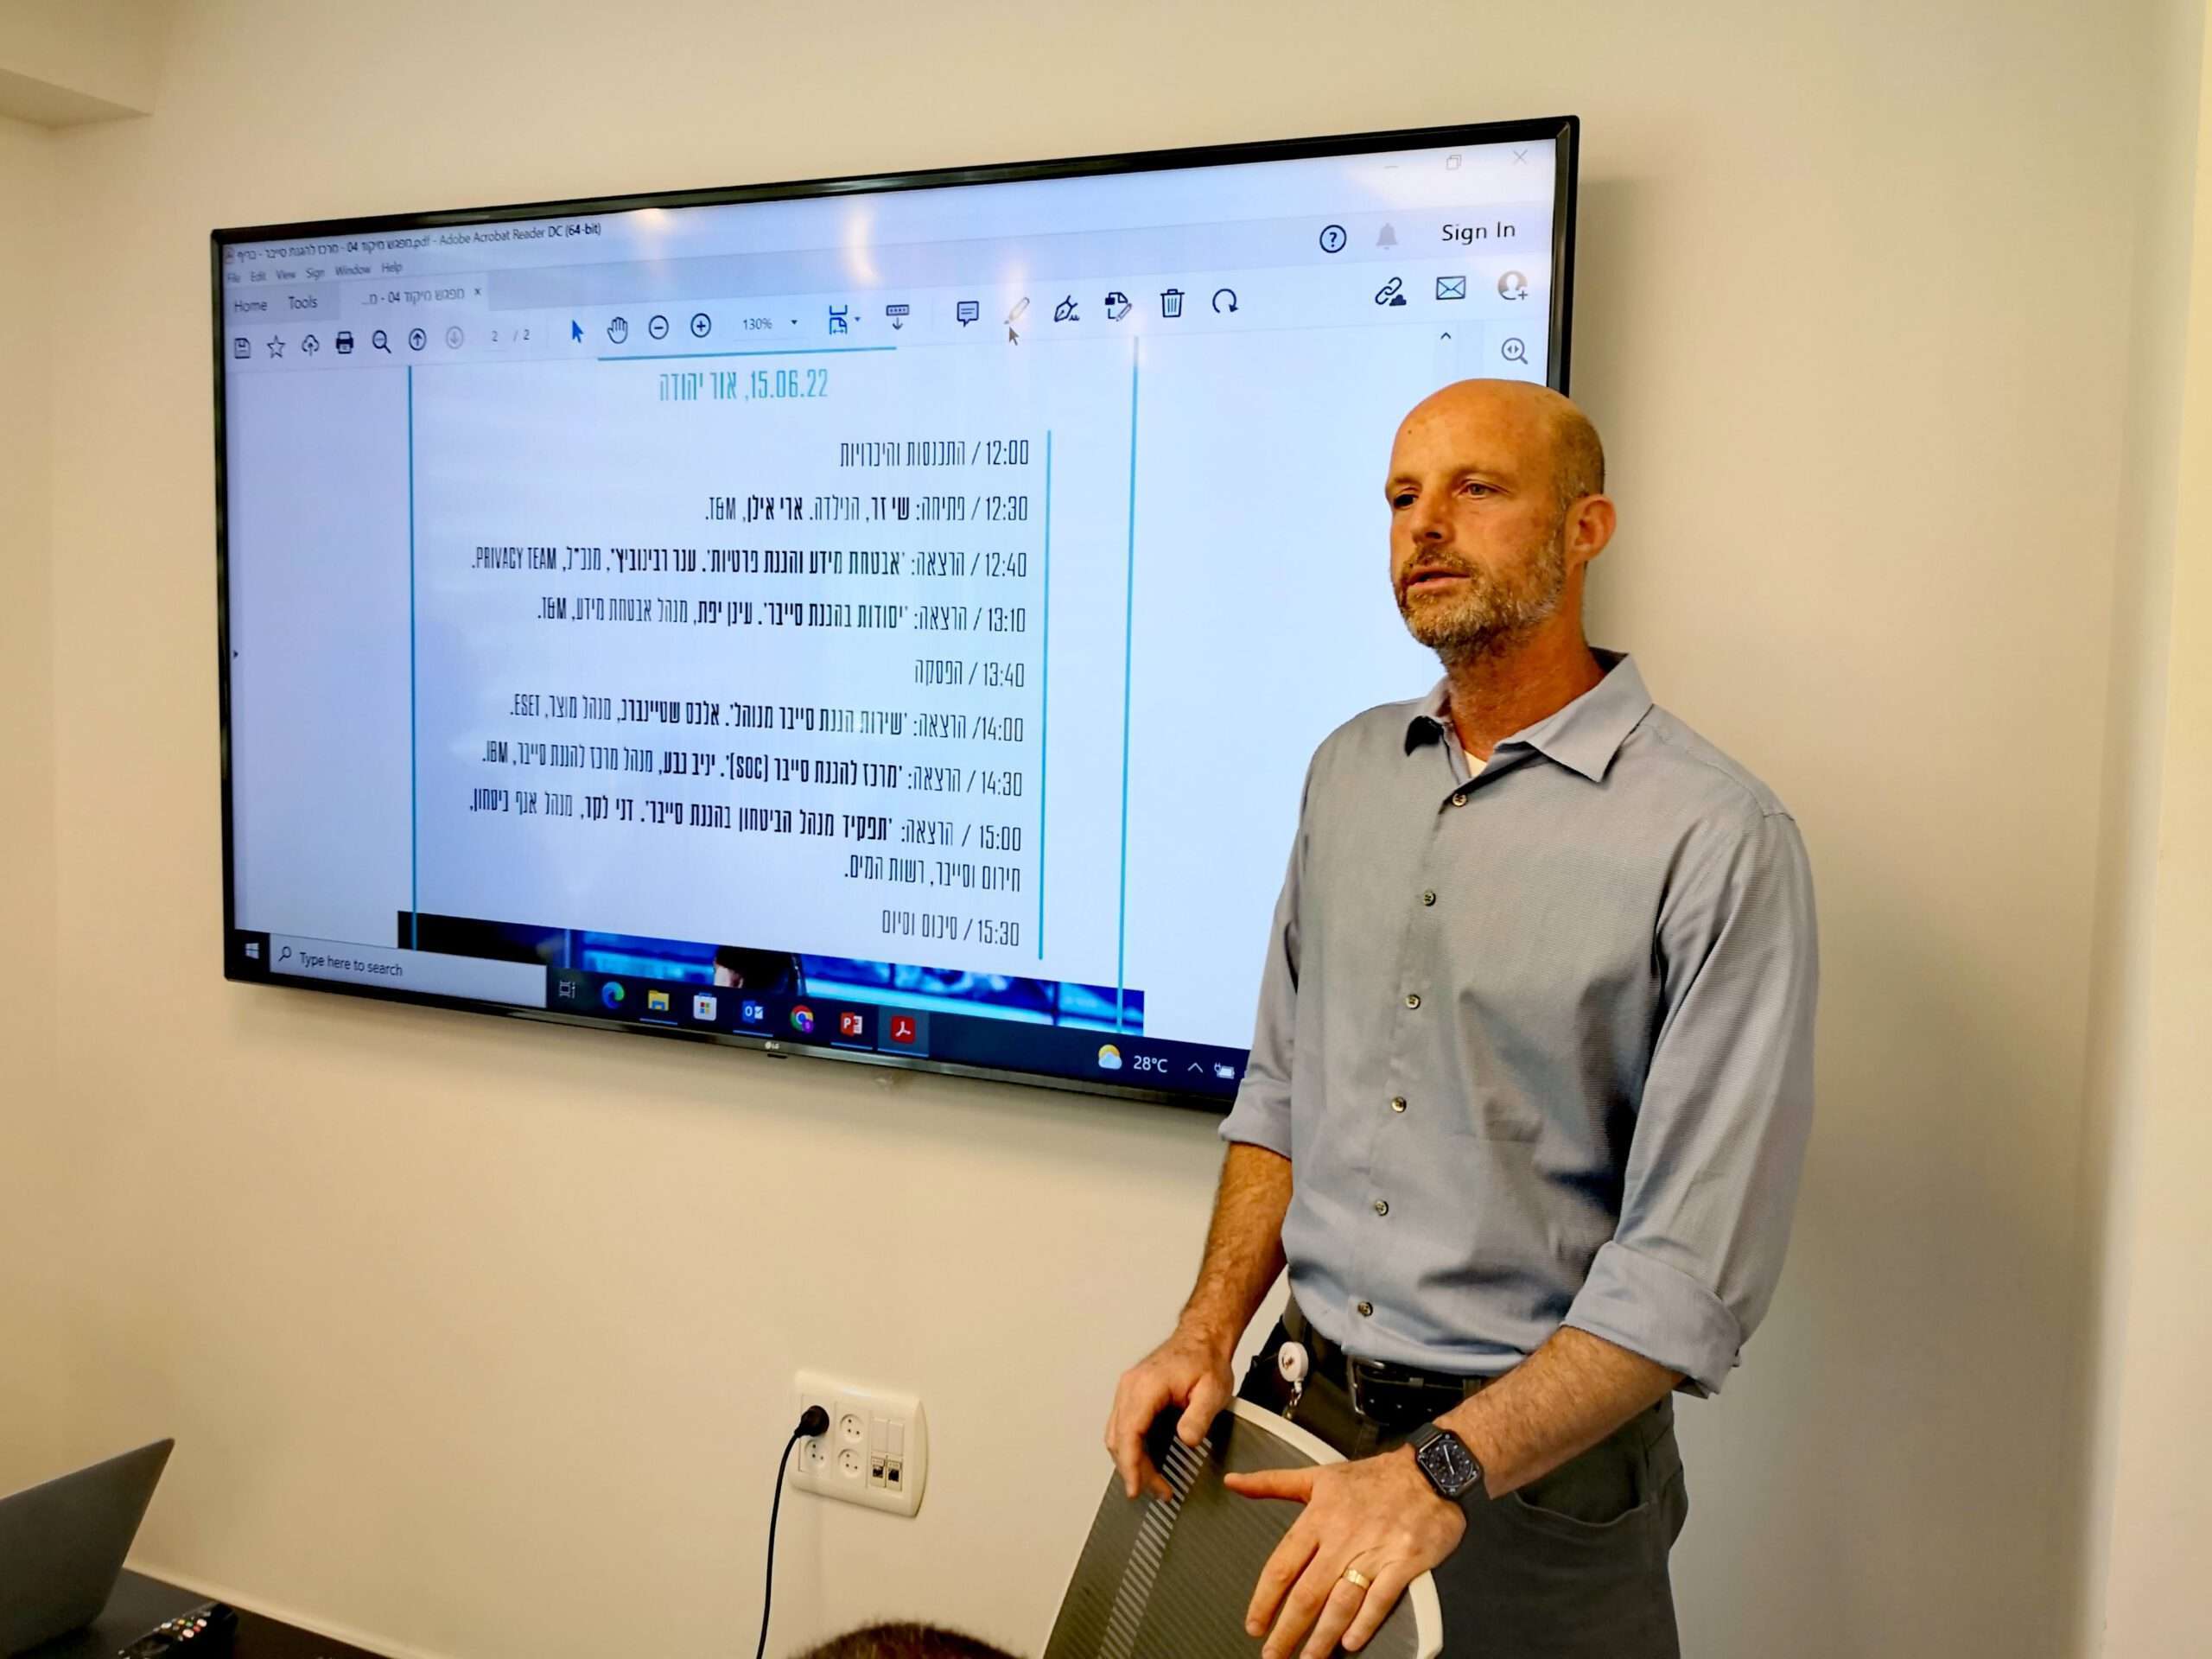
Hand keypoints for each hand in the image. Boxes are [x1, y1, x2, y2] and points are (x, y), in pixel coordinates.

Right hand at [1105, 1326, 1234, 1501]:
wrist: (1202, 1338)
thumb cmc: (1206, 1359)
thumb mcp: (1213, 1391)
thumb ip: (1198, 1417)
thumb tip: (1186, 1441)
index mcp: (1146, 1386)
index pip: (1129, 1432)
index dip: (1130, 1464)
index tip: (1135, 1487)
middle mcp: (1130, 1387)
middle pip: (1119, 1438)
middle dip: (1135, 1470)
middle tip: (1159, 1491)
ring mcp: (1128, 1389)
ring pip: (1117, 1434)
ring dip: (1132, 1461)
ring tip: (1155, 1482)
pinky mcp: (1131, 1394)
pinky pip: (1123, 1426)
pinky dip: (1131, 1447)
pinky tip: (1147, 1461)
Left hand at [1225, 1449, 1465, 1658]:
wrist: (1431, 1472)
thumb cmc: (1375, 1478)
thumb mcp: (1318, 1475)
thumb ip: (1272, 1482)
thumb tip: (1235, 1481)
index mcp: (1319, 1517)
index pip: (1283, 1566)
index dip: (1265, 1600)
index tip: (1255, 1624)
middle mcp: (1343, 1537)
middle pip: (1308, 1592)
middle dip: (1287, 1630)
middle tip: (1273, 1654)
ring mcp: (1374, 1551)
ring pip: (1341, 1602)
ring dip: (1322, 1636)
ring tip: (1309, 1657)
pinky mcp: (1405, 1562)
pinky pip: (1380, 1599)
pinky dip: (1365, 1622)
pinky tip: (1351, 1641)